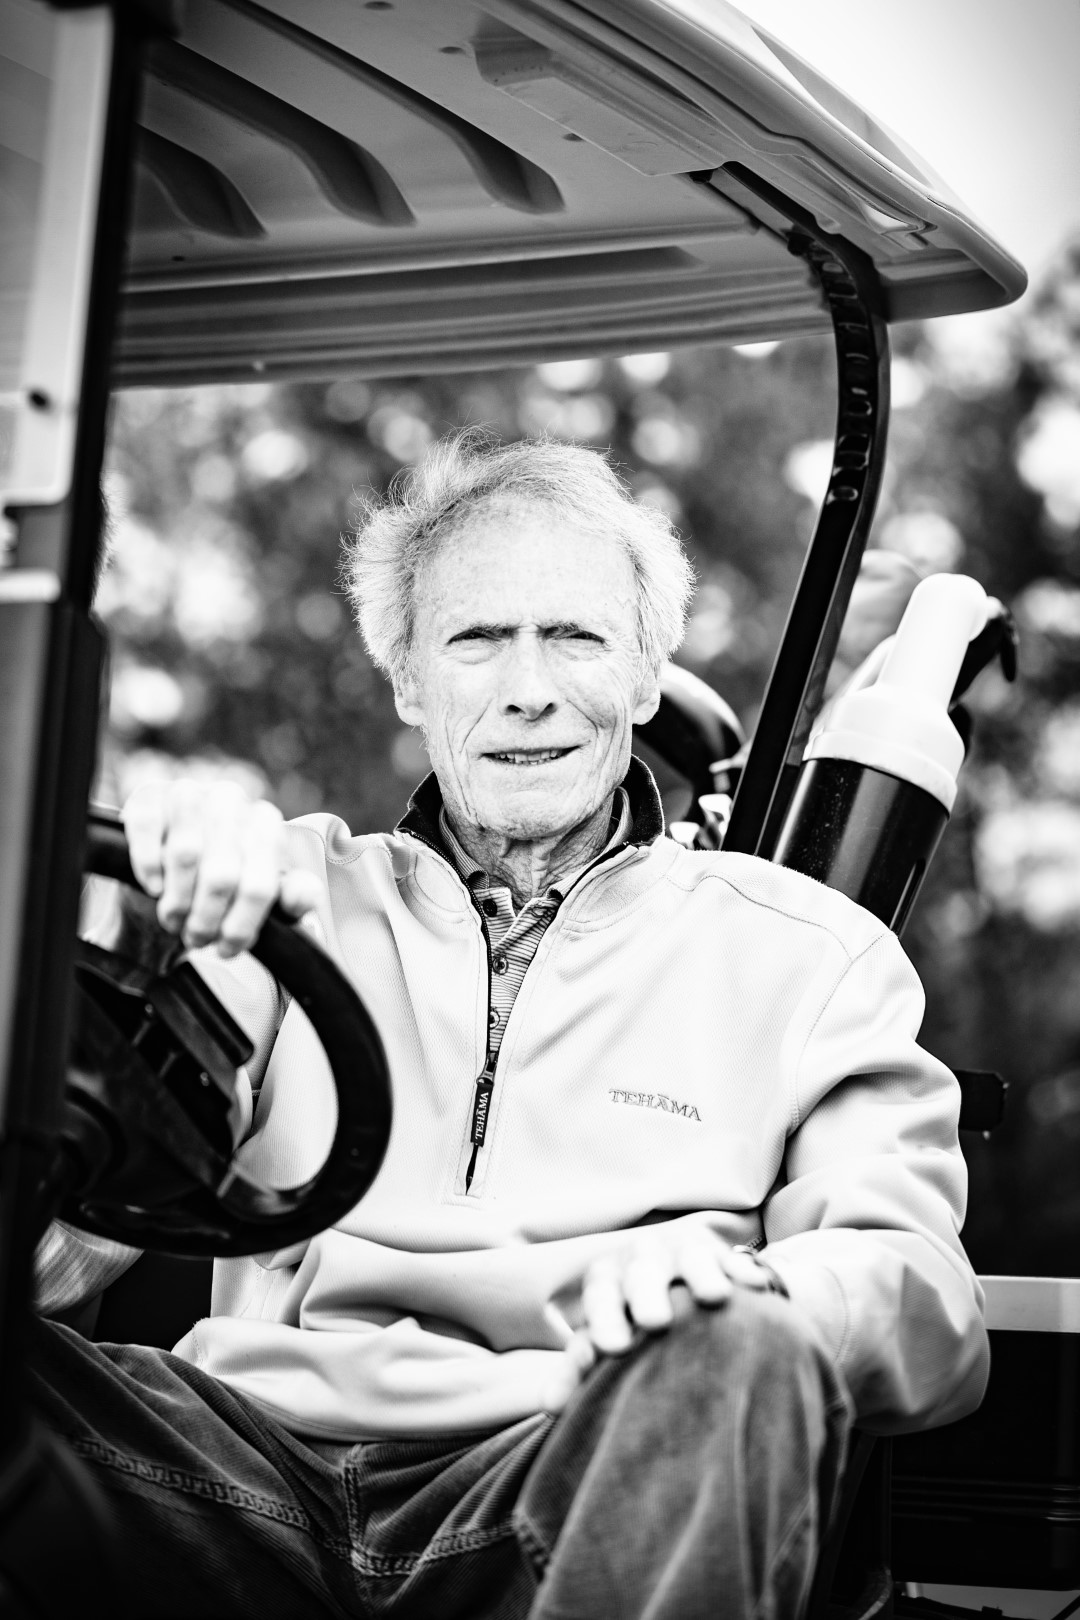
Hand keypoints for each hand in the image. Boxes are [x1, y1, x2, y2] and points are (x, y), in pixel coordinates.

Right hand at [122, 779, 322, 956]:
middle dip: (206, 919)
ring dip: (176, 901)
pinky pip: (148, 830)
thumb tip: (304, 897)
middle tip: (197, 938)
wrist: (173, 866)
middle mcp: (231, 800)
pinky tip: (153, 887)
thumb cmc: (224, 884)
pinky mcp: (149, 795)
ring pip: (185, 855)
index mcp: (265, 824)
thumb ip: (293, 897)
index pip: (260, 886)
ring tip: (174, 919)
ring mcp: (189, 793)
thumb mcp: (264, 894)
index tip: (227, 948)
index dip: (241, 926)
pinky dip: (148, 866)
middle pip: (222, 876)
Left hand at [579, 1226, 771, 1355]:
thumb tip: (548, 1409)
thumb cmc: (631, 1331)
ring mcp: (682, 1255)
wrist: (678, 1296)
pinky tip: (754, 1287)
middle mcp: (641, 1261)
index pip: (600, 1298)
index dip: (605, 1320)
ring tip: (713, 1298)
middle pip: (641, 1274)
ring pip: (689, 1259)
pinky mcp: (720, 1256)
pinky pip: (733, 1260)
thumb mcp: (605, 1344)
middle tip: (655, 1321)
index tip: (613, 1349)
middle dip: (646, 1294)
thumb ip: (579, 1372)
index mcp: (607, 1281)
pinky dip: (742, 1271)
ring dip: (699, 1276)